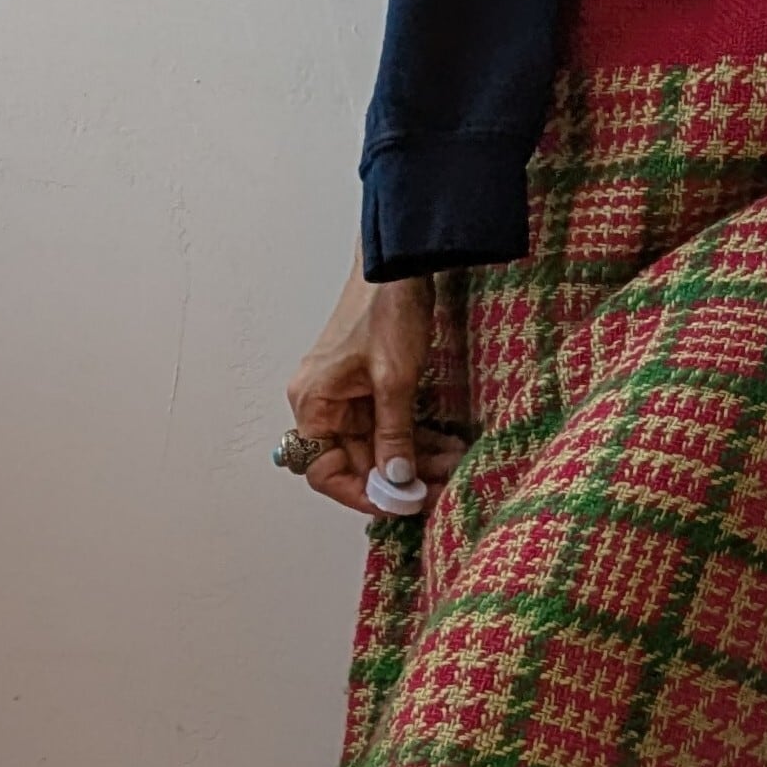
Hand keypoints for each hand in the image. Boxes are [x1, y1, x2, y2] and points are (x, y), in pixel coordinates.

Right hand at [284, 267, 467, 518]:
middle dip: (399, 477)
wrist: (400, 263)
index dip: (361, 493)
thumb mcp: (394, 379)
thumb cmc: (385, 309)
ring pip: (379, 445)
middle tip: (439, 490)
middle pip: (356, 460)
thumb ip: (394, 434)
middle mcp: (322, 403)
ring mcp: (346, 394)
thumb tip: (395, 479)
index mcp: (313, 402)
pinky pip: (389, 424)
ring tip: (453, 468)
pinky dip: (415, 438)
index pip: (324, 470)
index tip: (399, 503)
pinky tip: (447, 448)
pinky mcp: (370, 386)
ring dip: (414, 460)